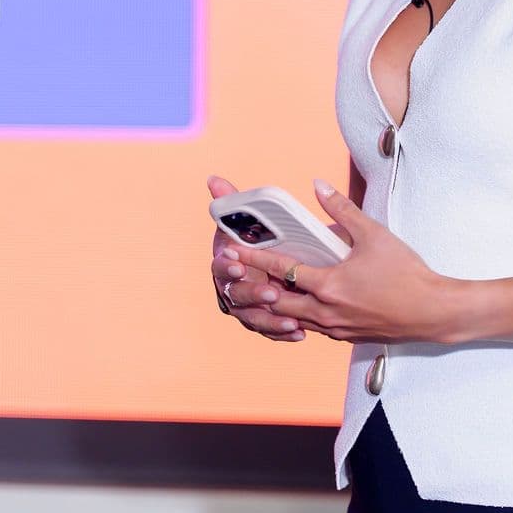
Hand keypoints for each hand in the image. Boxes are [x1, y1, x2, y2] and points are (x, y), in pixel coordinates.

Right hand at [207, 175, 304, 342]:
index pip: (220, 265)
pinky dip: (281, 332)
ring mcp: (245, 306)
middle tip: (272, 292)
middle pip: (235, 295)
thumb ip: (233, 200)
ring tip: (291, 320)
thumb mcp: (249, 220)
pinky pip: (269, 330)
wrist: (275, 259)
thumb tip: (213, 178)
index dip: (228, 266)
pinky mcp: (261, 320)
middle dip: (252, 294)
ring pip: (252, 317)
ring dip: (269, 320)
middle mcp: (230, 287)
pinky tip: (298, 333)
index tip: (239, 264)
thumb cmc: (259, 237)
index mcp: (225, 260)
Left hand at [224, 179, 453, 344]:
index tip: (230, 250)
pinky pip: (311, 326)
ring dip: (275, 304)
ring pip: (292, 318)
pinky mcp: (346, 335)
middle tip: (236, 274)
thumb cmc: (406, 273)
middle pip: (276, 302)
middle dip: (255, 287)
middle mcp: (325, 311)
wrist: (432, 312)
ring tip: (260, 288)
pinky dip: (298, 315)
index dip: (252, 259)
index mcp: (328, 286)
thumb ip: (342, 210)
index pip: (279, 270)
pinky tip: (298, 305)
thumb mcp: (374, 234)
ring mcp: (335, 328)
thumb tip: (318, 186)